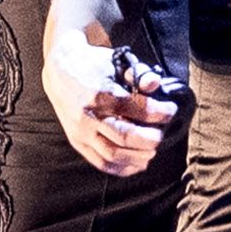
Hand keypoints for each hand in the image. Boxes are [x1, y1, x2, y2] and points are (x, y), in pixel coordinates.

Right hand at [48, 35, 178, 177]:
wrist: (60, 72)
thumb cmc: (94, 66)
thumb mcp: (116, 63)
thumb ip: (138, 73)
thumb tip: (155, 84)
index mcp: (100, 93)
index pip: (137, 109)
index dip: (160, 113)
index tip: (170, 111)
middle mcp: (88, 115)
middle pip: (125, 136)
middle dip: (150, 139)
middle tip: (161, 134)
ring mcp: (80, 131)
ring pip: (113, 153)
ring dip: (138, 156)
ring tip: (152, 150)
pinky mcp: (77, 141)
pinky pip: (101, 162)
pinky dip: (122, 168)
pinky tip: (138, 164)